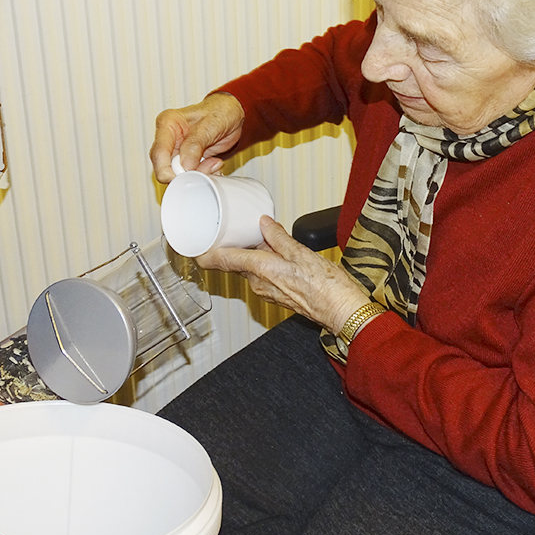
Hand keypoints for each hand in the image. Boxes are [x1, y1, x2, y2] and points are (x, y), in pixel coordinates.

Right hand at [150, 93, 244, 182]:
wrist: (232, 115)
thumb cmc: (220, 111)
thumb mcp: (210, 124)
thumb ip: (195, 144)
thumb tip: (185, 165)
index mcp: (167, 124)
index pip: (158, 154)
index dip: (168, 171)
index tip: (186, 176)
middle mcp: (169, 139)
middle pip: (165, 168)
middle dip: (186, 173)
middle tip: (205, 167)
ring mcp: (177, 151)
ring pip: (178, 174)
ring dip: (197, 174)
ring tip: (212, 163)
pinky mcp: (187, 160)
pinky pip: (190, 174)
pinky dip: (203, 174)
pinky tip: (212, 164)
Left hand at [199, 215, 370, 334]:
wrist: (342, 311)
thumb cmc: (326, 287)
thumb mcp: (301, 252)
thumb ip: (278, 236)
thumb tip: (263, 223)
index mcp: (261, 269)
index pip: (219, 260)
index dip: (202, 251)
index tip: (192, 240)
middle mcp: (258, 283)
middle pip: (230, 262)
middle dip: (223, 246)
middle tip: (219, 227)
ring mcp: (266, 290)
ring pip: (245, 267)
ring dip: (242, 252)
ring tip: (243, 233)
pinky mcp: (275, 293)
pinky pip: (258, 274)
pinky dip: (255, 261)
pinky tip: (264, 250)